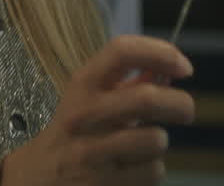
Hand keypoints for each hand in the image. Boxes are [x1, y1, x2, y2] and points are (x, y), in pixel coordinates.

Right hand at [1, 35, 195, 185]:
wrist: (38, 177)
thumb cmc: (74, 132)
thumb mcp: (90, 98)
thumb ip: (126, 83)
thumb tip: (167, 69)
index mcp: (83, 84)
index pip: (122, 51)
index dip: (160, 52)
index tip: (183, 67)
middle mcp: (84, 113)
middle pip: (147, 97)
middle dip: (180, 104)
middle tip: (184, 111)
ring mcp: (92, 150)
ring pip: (156, 139)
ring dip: (159, 143)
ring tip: (143, 146)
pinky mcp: (104, 182)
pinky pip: (152, 171)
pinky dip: (150, 170)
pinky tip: (131, 168)